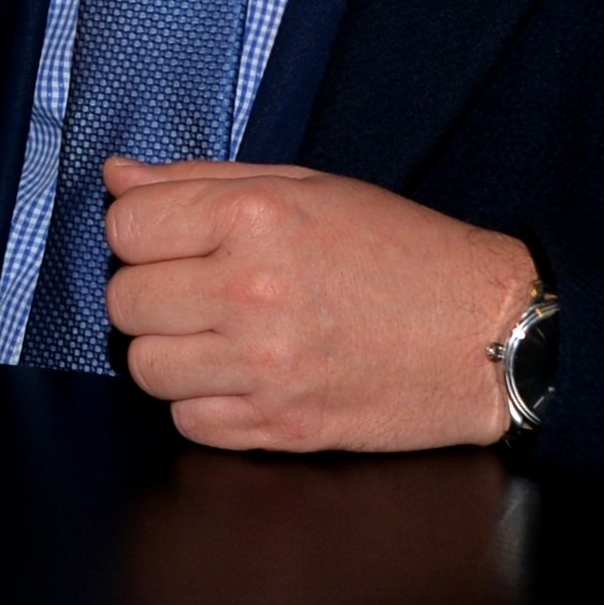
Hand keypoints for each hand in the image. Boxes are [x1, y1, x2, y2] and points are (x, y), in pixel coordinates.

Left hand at [102, 158, 536, 453]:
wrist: (487, 332)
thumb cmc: (401, 250)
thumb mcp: (307, 187)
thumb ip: (202, 180)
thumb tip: (116, 178)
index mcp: (255, 218)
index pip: (125, 227)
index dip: (141, 232)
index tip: (171, 239)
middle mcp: (251, 290)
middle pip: (125, 300)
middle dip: (151, 292)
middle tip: (196, 288)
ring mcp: (264, 366)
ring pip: (144, 366)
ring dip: (170, 351)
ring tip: (217, 334)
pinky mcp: (281, 426)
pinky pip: (186, 422)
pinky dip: (202, 403)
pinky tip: (241, 377)